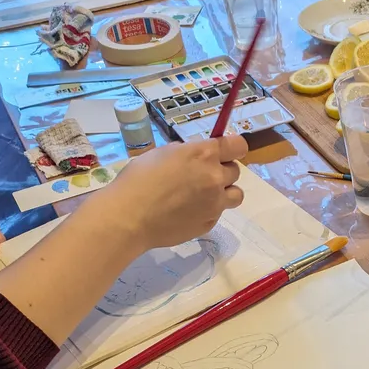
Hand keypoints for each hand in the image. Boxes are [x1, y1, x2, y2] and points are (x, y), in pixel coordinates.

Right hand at [99, 136, 247, 250]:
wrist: (130, 216)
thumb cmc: (139, 179)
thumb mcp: (163, 153)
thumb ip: (188, 153)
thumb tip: (197, 157)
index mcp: (204, 154)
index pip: (238, 146)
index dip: (234, 147)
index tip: (227, 151)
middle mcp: (215, 178)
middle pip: (236, 171)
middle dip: (222, 171)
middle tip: (203, 176)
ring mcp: (215, 203)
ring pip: (236, 195)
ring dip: (225, 192)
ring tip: (205, 196)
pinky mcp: (210, 223)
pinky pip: (218, 213)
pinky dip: (208, 210)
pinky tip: (187, 212)